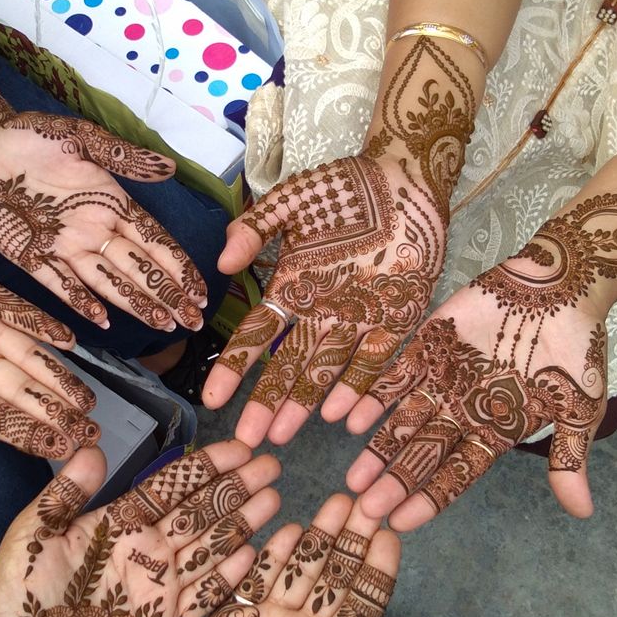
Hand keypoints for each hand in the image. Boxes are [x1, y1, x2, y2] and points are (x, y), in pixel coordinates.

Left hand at [0, 77, 205, 330]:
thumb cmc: (30, 135)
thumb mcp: (80, 138)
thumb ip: (123, 157)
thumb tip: (168, 167)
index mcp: (110, 201)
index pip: (154, 241)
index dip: (178, 266)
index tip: (200, 290)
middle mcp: (93, 229)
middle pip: (138, 268)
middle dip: (167, 295)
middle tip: (192, 321)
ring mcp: (64, 246)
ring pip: (107, 281)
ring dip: (135, 303)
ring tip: (162, 324)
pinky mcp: (31, 256)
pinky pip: (61, 284)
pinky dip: (81, 301)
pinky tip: (102, 320)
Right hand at [0, 241, 96, 463]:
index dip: (25, 434)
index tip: (57, 450)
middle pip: (19, 392)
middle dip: (54, 413)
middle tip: (89, 432)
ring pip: (27, 356)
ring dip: (58, 377)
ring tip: (88, 401)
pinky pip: (19, 313)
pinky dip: (43, 325)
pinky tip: (70, 341)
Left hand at [0, 440, 280, 616]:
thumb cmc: (13, 592)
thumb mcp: (33, 534)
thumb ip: (64, 493)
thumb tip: (92, 446)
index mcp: (118, 523)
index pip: (171, 487)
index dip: (206, 466)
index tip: (239, 447)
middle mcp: (145, 551)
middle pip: (200, 513)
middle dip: (236, 489)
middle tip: (272, 464)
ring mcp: (156, 588)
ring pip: (209, 550)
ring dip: (241, 526)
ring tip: (274, 501)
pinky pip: (201, 600)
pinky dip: (226, 581)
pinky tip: (252, 556)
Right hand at [112, 493, 433, 616]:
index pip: (364, 613)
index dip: (379, 575)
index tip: (394, 536)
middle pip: (337, 582)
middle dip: (354, 541)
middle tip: (371, 498)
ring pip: (301, 574)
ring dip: (319, 538)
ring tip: (339, 499)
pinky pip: (255, 584)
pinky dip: (271, 556)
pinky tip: (289, 525)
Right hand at [202, 154, 445, 446]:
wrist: (405, 178)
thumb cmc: (344, 188)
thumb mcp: (290, 201)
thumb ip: (254, 228)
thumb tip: (223, 265)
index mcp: (292, 287)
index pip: (256, 334)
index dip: (234, 367)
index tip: (212, 398)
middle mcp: (320, 312)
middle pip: (287, 365)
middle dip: (266, 402)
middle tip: (247, 439)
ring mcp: (358, 319)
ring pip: (325, 370)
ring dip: (303, 402)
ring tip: (282, 436)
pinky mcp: (396, 318)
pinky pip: (376, 359)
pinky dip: (359, 386)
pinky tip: (339, 415)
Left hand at [346, 254, 608, 529]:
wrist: (562, 287)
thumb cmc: (577, 348)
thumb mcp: (580, 406)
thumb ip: (570, 456)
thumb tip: (582, 513)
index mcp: (495, 431)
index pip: (457, 474)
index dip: (429, 498)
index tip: (400, 522)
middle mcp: (462, 412)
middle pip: (422, 455)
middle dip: (394, 482)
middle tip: (365, 509)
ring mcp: (442, 380)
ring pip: (402, 421)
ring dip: (377, 448)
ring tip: (351, 477)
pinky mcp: (428, 347)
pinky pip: (393, 375)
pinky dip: (369, 397)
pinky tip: (345, 418)